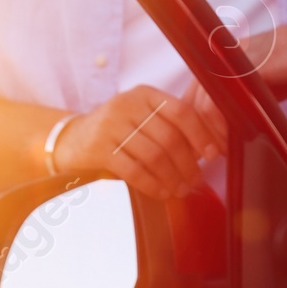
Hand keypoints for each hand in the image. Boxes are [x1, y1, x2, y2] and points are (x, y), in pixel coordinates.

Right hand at [52, 83, 224, 200]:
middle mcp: (128, 104)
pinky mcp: (99, 148)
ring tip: (181, 190)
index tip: (213, 154)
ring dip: (172, 178)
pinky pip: (134, 171)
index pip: (181, 111)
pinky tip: (162, 193)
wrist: (73, 139)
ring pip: (154, 156)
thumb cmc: (119, 131)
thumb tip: (210, 150)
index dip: (201, 134)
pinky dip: (152, 185)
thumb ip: (170, 126)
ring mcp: (111, 125)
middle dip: (188, 163)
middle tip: (195, 180)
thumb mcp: (142, 117)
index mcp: (145, 94)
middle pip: (169, 137)